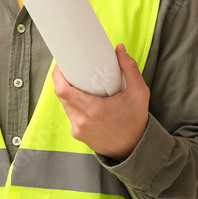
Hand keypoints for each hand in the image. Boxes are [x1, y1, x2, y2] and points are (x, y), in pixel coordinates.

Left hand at [52, 43, 150, 161]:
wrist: (134, 150)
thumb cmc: (136, 121)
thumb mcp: (139, 93)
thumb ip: (130, 69)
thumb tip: (119, 48)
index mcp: (93, 110)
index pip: (63, 90)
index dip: (58, 75)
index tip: (63, 63)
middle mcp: (82, 121)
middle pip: (62, 95)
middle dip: (64, 80)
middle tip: (73, 68)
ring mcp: (78, 129)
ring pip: (65, 105)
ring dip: (68, 92)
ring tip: (78, 81)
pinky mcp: (78, 134)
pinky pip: (71, 114)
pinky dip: (74, 104)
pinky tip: (83, 97)